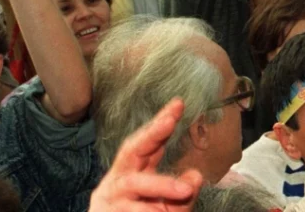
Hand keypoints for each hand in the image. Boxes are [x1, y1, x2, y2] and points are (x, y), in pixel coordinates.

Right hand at [89, 99, 203, 211]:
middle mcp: (119, 179)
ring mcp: (109, 195)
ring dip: (161, 186)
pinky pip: (129, 209)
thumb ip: (183, 194)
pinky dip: (149, 211)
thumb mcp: (170, 207)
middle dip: (150, 134)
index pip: (148, 142)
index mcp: (134, 171)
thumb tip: (195, 176)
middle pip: (130, 149)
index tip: (178, 104)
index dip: (161, 122)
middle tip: (169, 121)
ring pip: (134, 182)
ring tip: (184, 192)